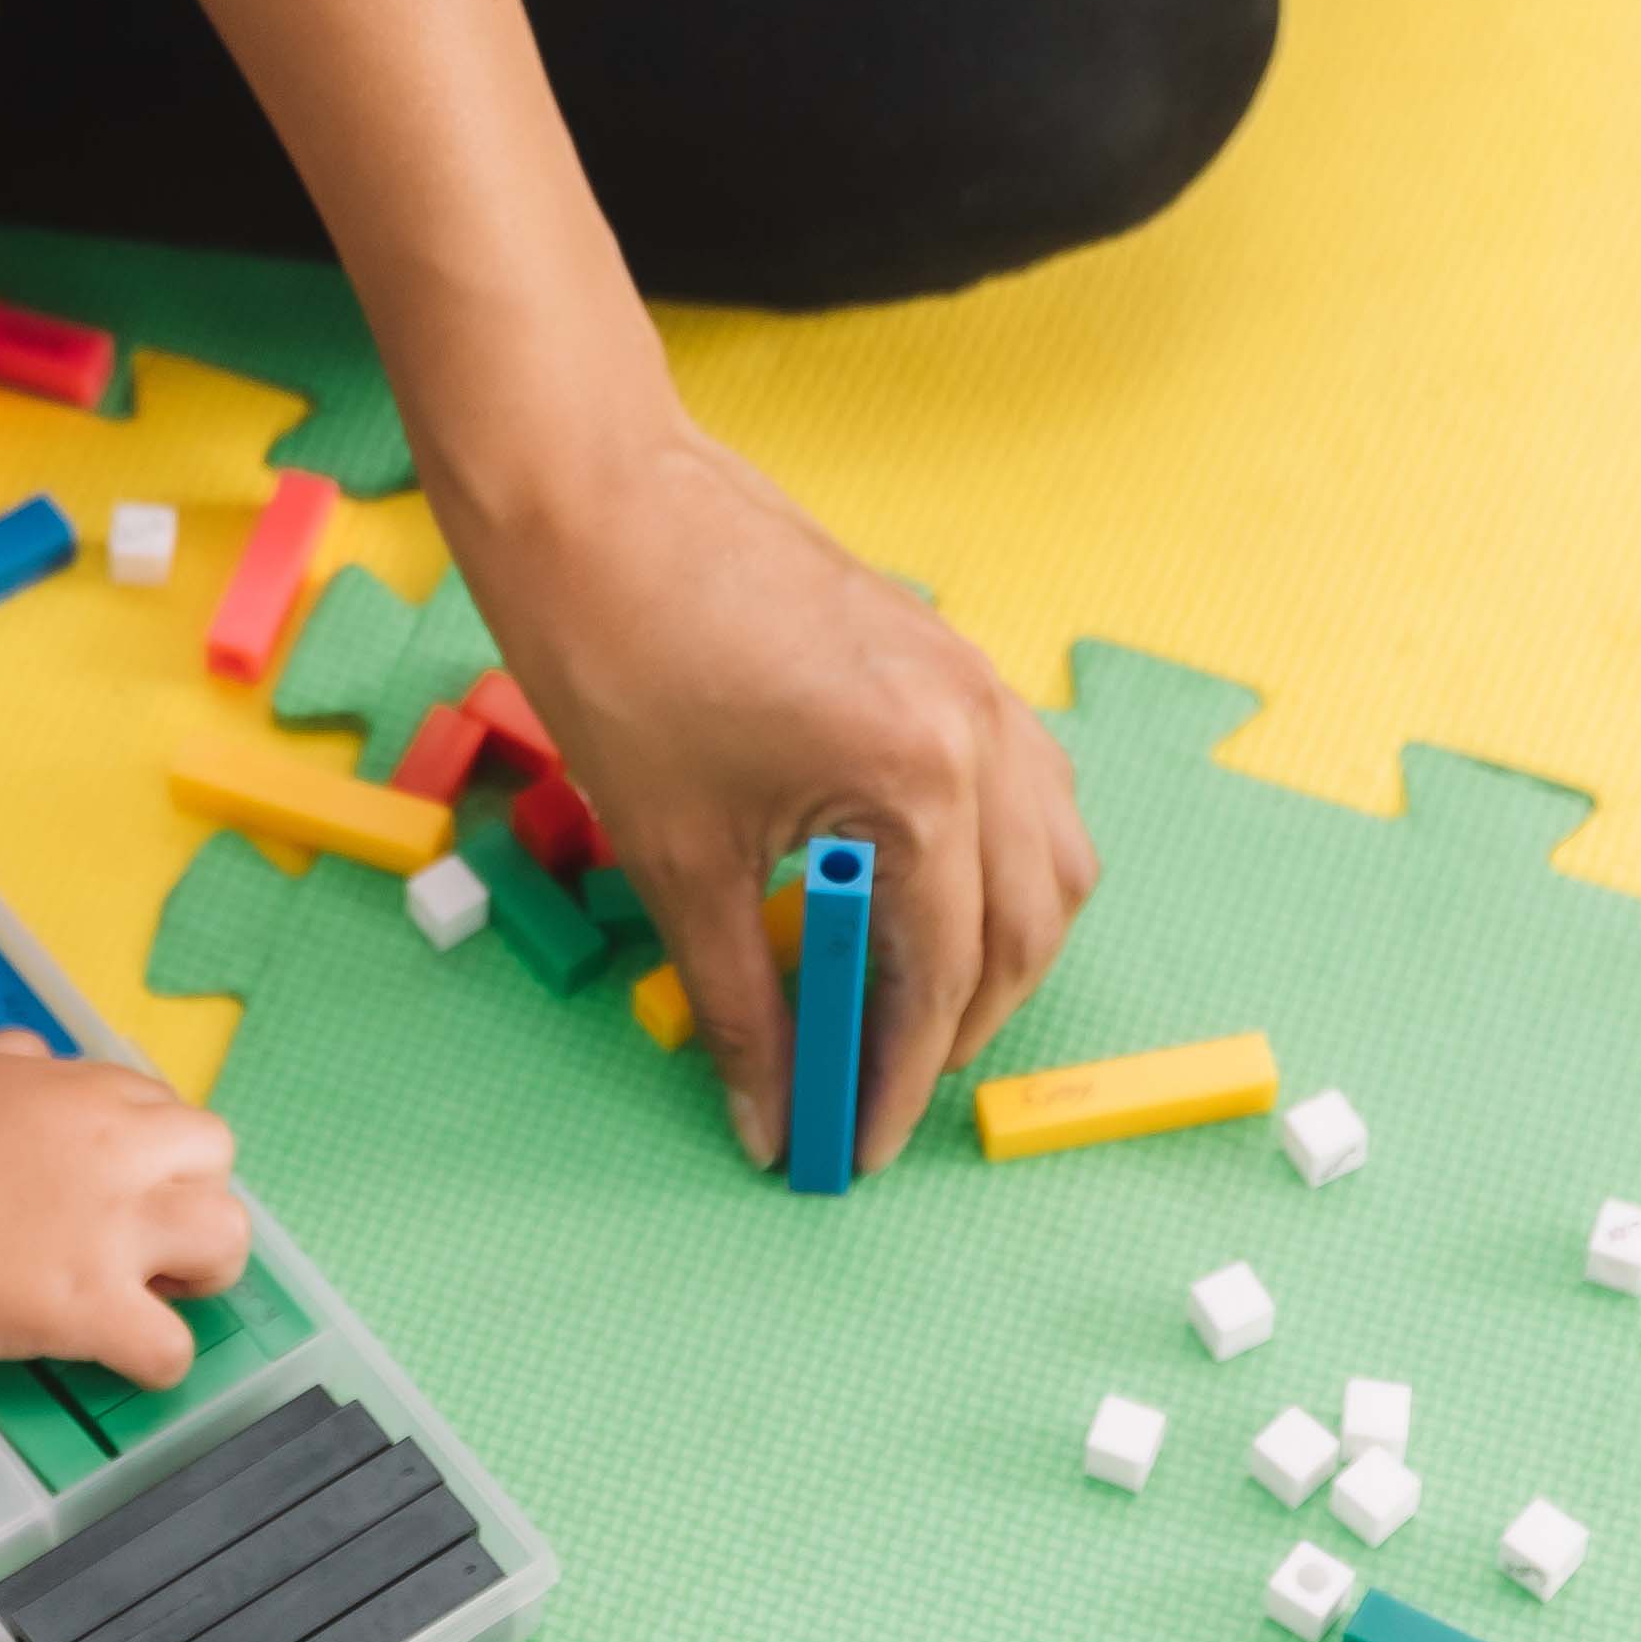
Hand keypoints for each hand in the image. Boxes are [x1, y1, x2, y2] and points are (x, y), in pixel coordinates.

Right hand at [0, 1038, 246, 1384]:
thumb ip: (14, 1061)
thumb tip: (37, 1063)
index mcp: (87, 1094)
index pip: (166, 1108)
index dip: (152, 1153)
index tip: (119, 1185)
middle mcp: (117, 1150)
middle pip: (216, 1154)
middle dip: (195, 1192)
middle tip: (147, 1232)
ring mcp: (114, 1230)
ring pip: (227, 1237)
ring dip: (205, 1268)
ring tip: (159, 1289)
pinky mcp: (95, 1306)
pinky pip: (172, 1347)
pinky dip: (158, 1359)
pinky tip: (123, 1354)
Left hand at [459, 418, 1095, 1177]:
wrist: (591, 492)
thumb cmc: (616, 653)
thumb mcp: (674, 856)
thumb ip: (739, 1000)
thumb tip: (770, 1115)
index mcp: (920, 779)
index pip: (941, 975)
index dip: (897, 1079)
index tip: (855, 1148)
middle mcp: (978, 729)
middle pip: (1025, 927)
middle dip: (959, 1026)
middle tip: (876, 1090)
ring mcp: (974, 682)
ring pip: (1049, 856)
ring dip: (994, 947)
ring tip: (903, 1006)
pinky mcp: (945, 656)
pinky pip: (1023, 786)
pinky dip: (993, 864)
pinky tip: (912, 894)